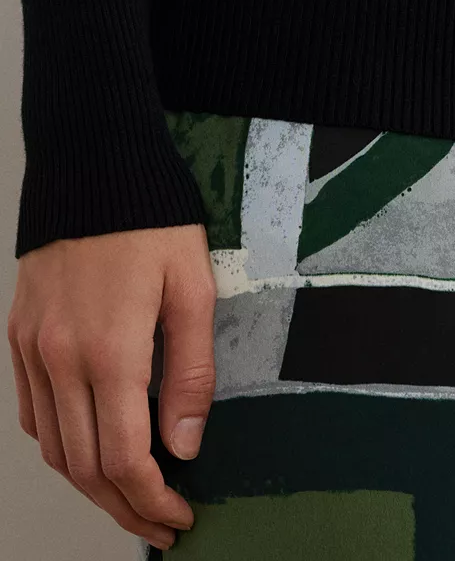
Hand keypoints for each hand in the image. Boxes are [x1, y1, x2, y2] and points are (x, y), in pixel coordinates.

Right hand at [6, 224, 216, 550]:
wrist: (94, 171)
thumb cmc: (152, 224)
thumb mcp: (193, 290)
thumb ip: (190, 371)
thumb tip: (185, 444)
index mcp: (111, 351)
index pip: (126, 458)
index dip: (153, 501)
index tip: (179, 517)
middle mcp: (61, 359)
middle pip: (84, 466)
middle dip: (124, 508)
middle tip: (158, 524)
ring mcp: (33, 349)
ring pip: (53, 447)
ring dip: (90, 484)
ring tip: (128, 497)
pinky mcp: (20, 336)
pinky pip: (31, 411)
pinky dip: (58, 444)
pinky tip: (86, 446)